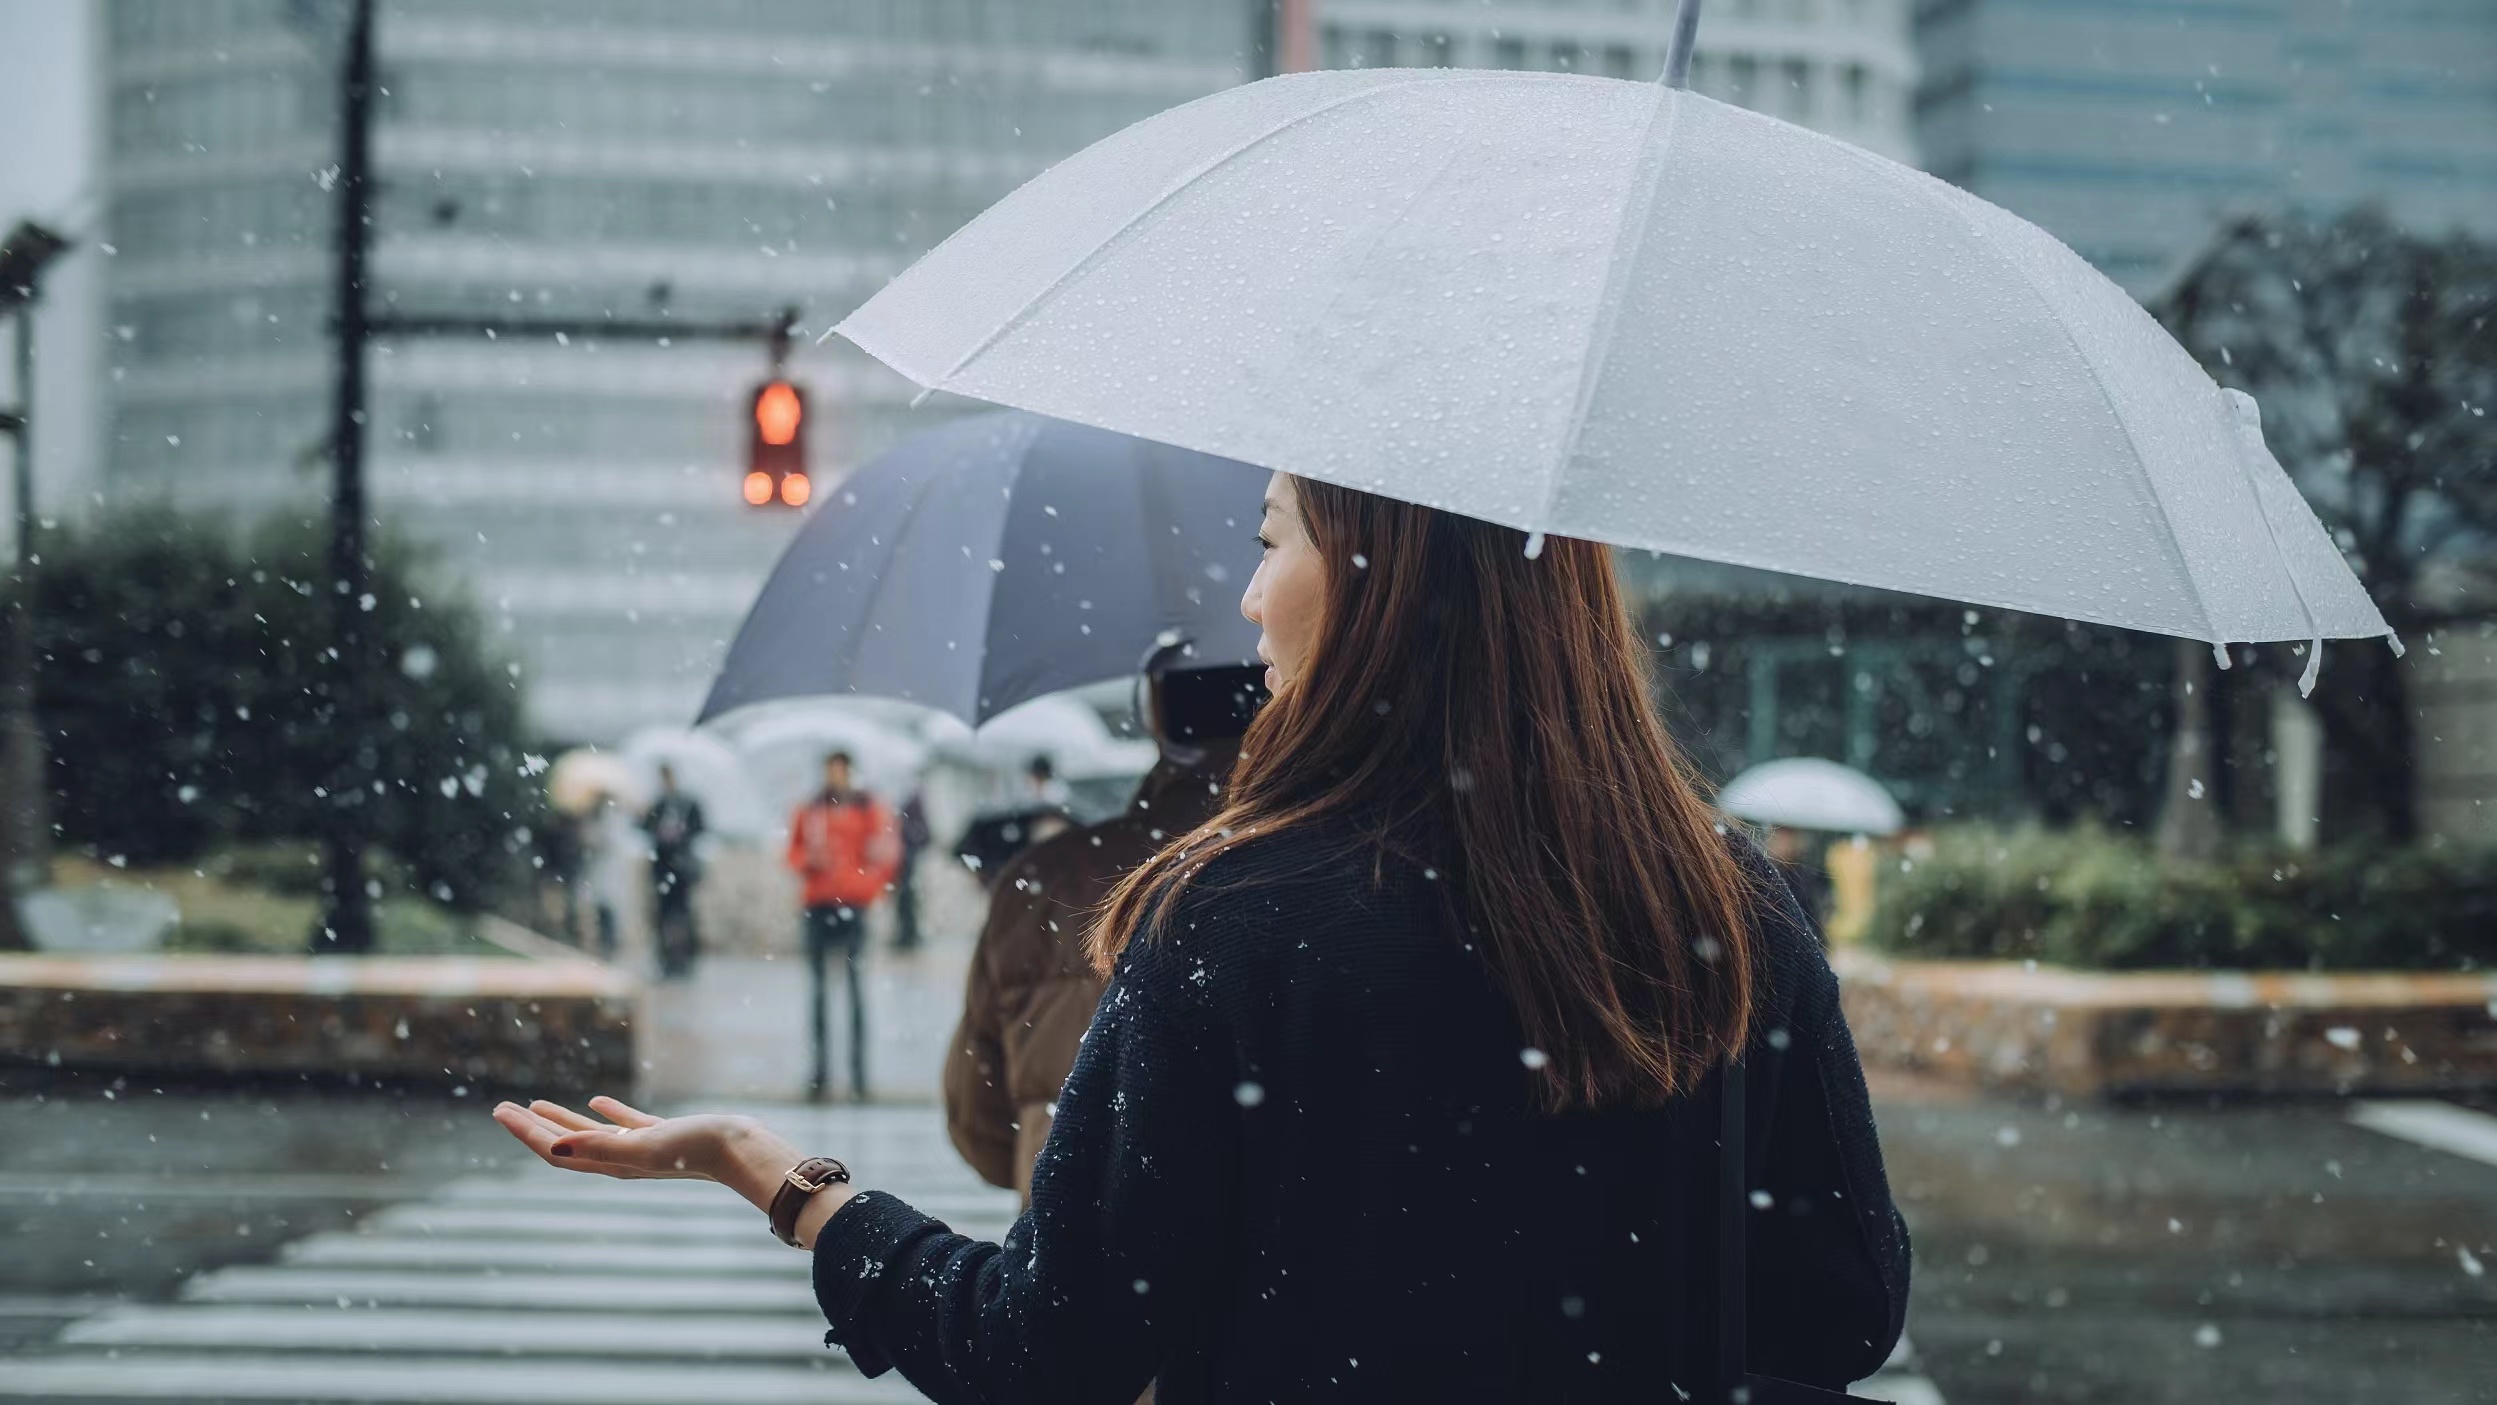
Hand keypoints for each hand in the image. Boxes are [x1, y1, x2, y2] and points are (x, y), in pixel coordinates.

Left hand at [493, 1096, 789, 1201]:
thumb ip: (599, 1147)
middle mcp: (620, 1160)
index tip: (501, 1112)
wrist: (738, 1149)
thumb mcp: (644, 1145)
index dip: (527, 1133)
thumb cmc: (693, 1148)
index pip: (556, 1150)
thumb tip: (555, 1148)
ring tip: (535, 1104)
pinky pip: (624, 1124)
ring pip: (590, 1135)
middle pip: (565, 1144)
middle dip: (533, 1127)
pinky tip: (596, 1100)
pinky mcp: (661, 1137)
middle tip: (503, 1108)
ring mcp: (640, 1149)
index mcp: (610, 1163)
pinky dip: (606, 1112)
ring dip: (562, 1121)